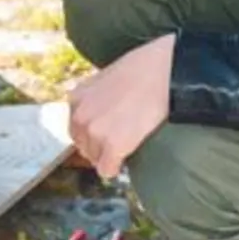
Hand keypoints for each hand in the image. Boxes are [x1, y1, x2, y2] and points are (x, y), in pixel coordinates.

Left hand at [68, 33, 175, 178]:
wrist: (162, 71)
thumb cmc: (142, 69)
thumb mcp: (106, 78)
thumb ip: (95, 98)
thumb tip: (101, 115)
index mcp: (77, 98)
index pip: (76, 128)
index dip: (93, 133)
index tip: (106, 134)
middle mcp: (80, 116)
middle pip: (83, 147)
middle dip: (98, 147)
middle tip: (119, 140)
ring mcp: (95, 131)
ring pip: (94, 159)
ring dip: (108, 156)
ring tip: (127, 143)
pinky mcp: (113, 145)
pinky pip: (107, 170)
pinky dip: (116, 168)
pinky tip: (126, 158)